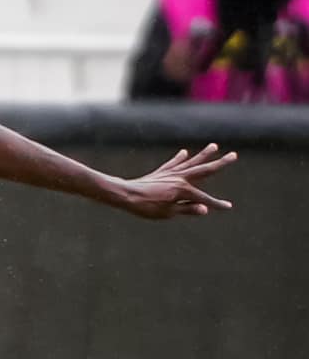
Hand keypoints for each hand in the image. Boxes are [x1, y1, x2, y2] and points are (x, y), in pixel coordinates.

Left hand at [113, 144, 236, 219]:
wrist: (126, 195)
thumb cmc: (146, 207)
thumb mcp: (168, 213)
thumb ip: (187, 210)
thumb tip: (205, 209)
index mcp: (183, 190)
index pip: (204, 199)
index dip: (217, 204)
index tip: (228, 207)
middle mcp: (180, 178)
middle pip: (204, 169)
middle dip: (220, 163)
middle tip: (234, 154)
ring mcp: (170, 173)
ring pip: (191, 162)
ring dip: (203, 154)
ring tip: (214, 145)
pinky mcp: (161, 172)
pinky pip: (173, 163)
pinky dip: (179, 158)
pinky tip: (185, 152)